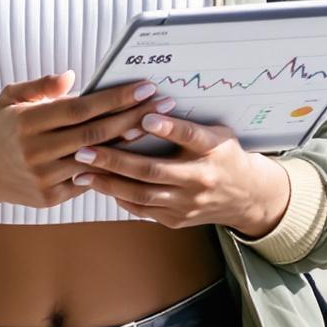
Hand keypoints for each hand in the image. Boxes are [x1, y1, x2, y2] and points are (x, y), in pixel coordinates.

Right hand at [0, 72, 166, 224]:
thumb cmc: (1, 127)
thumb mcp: (10, 97)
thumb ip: (41, 85)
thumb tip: (72, 76)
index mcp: (27, 122)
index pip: (80, 108)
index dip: (115, 98)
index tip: (144, 87)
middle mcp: (35, 151)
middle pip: (95, 134)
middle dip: (133, 117)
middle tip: (163, 104)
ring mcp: (43, 178)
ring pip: (96, 160)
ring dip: (129, 144)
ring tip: (156, 127)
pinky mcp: (49, 198)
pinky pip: (88, 182)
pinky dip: (111, 169)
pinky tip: (134, 155)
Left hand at [65, 111, 291, 238]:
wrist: (246, 196)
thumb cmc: (223, 154)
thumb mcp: (216, 132)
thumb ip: (186, 124)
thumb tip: (145, 107)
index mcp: (214, 149)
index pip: (191, 135)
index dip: (169, 127)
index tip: (145, 115)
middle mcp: (201, 178)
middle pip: (154, 170)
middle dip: (116, 160)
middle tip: (85, 151)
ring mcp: (188, 203)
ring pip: (142, 194)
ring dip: (108, 183)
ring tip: (81, 172)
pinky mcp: (177, 219)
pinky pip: (143, 209)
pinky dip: (119, 197)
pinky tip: (100, 186)